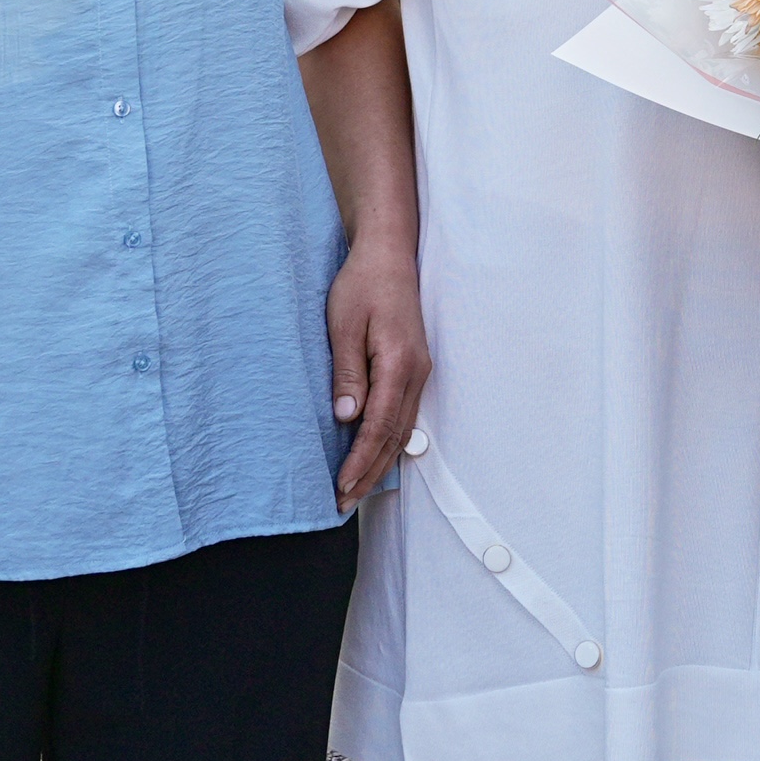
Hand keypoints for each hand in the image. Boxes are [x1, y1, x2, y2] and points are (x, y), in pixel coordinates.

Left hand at [327, 245, 430, 514]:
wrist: (388, 255)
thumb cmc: (362, 285)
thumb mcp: (343, 325)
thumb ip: (347, 373)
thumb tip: (347, 418)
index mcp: (398, 364)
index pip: (379, 426)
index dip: (360, 461)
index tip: (341, 487)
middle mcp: (415, 374)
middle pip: (395, 437)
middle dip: (370, 474)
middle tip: (344, 504)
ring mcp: (418, 373)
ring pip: (402, 431)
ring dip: (379, 463)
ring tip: (355, 490)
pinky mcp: (412, 370)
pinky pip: (402, 416)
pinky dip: (388, 443)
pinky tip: (374, 456)